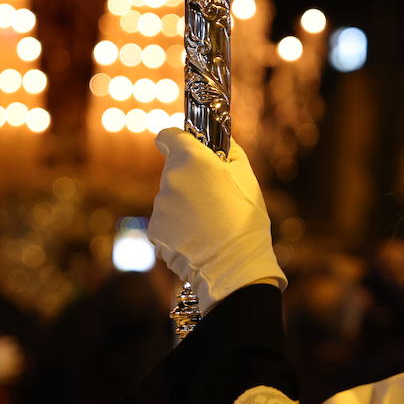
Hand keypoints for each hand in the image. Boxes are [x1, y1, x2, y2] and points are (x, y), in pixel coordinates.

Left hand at [148, 129, 286, 314]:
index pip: (169, 136)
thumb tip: (221, 142)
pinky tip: (198, 238)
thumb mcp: (248, 179)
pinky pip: (166, 221)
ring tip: (209, 223)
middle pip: (174, 171)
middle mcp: (170, 179)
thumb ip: (230, 154)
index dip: (177, 141)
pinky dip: (178, 227)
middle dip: (189, 179)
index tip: (187, 149)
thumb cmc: (245, 221)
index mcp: (192, 160)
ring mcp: (160, 206)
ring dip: (184, 205)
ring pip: (170, 198)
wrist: (233, 267)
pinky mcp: (155, 230)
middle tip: (214, 197)